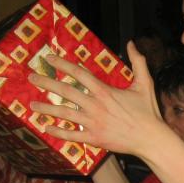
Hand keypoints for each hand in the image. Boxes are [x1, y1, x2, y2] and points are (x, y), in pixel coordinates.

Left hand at [28, 41, 164, 156]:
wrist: (152, 139)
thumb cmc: (149, 112)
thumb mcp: (145, 84)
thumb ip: (138, 62)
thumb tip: (132, 43)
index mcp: (105, 91)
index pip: (79, 74)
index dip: (63, 64)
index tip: (49, 58)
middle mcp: (95, 106)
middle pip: (66, 91)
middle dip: (46, 83)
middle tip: (31, 78)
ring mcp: (93, 123)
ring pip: (64, 114)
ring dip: (47, 108)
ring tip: (32, 104)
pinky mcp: (95, 138)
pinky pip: (72, 135)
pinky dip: (59, 132)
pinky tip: (47, 128)